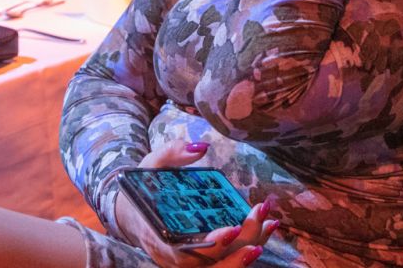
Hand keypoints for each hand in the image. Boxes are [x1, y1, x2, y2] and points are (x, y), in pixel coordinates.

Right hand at [113, 139, 277, 267]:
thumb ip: (172, 154)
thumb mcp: (151, 166)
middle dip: (239, 246)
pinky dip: (248, 249)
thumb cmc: (143, 189)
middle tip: (260, 218)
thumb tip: (200, 147)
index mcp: (159, 237)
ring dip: (248, 251)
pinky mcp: (201, 261)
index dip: (210, 245)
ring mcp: (188, 263)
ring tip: (269, 224)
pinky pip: (226, 262)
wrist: (132, 213)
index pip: (184, 253)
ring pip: (221, 267)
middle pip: (210, 264)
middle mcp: (174, 257)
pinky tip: (267, 228)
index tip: (232, 229)